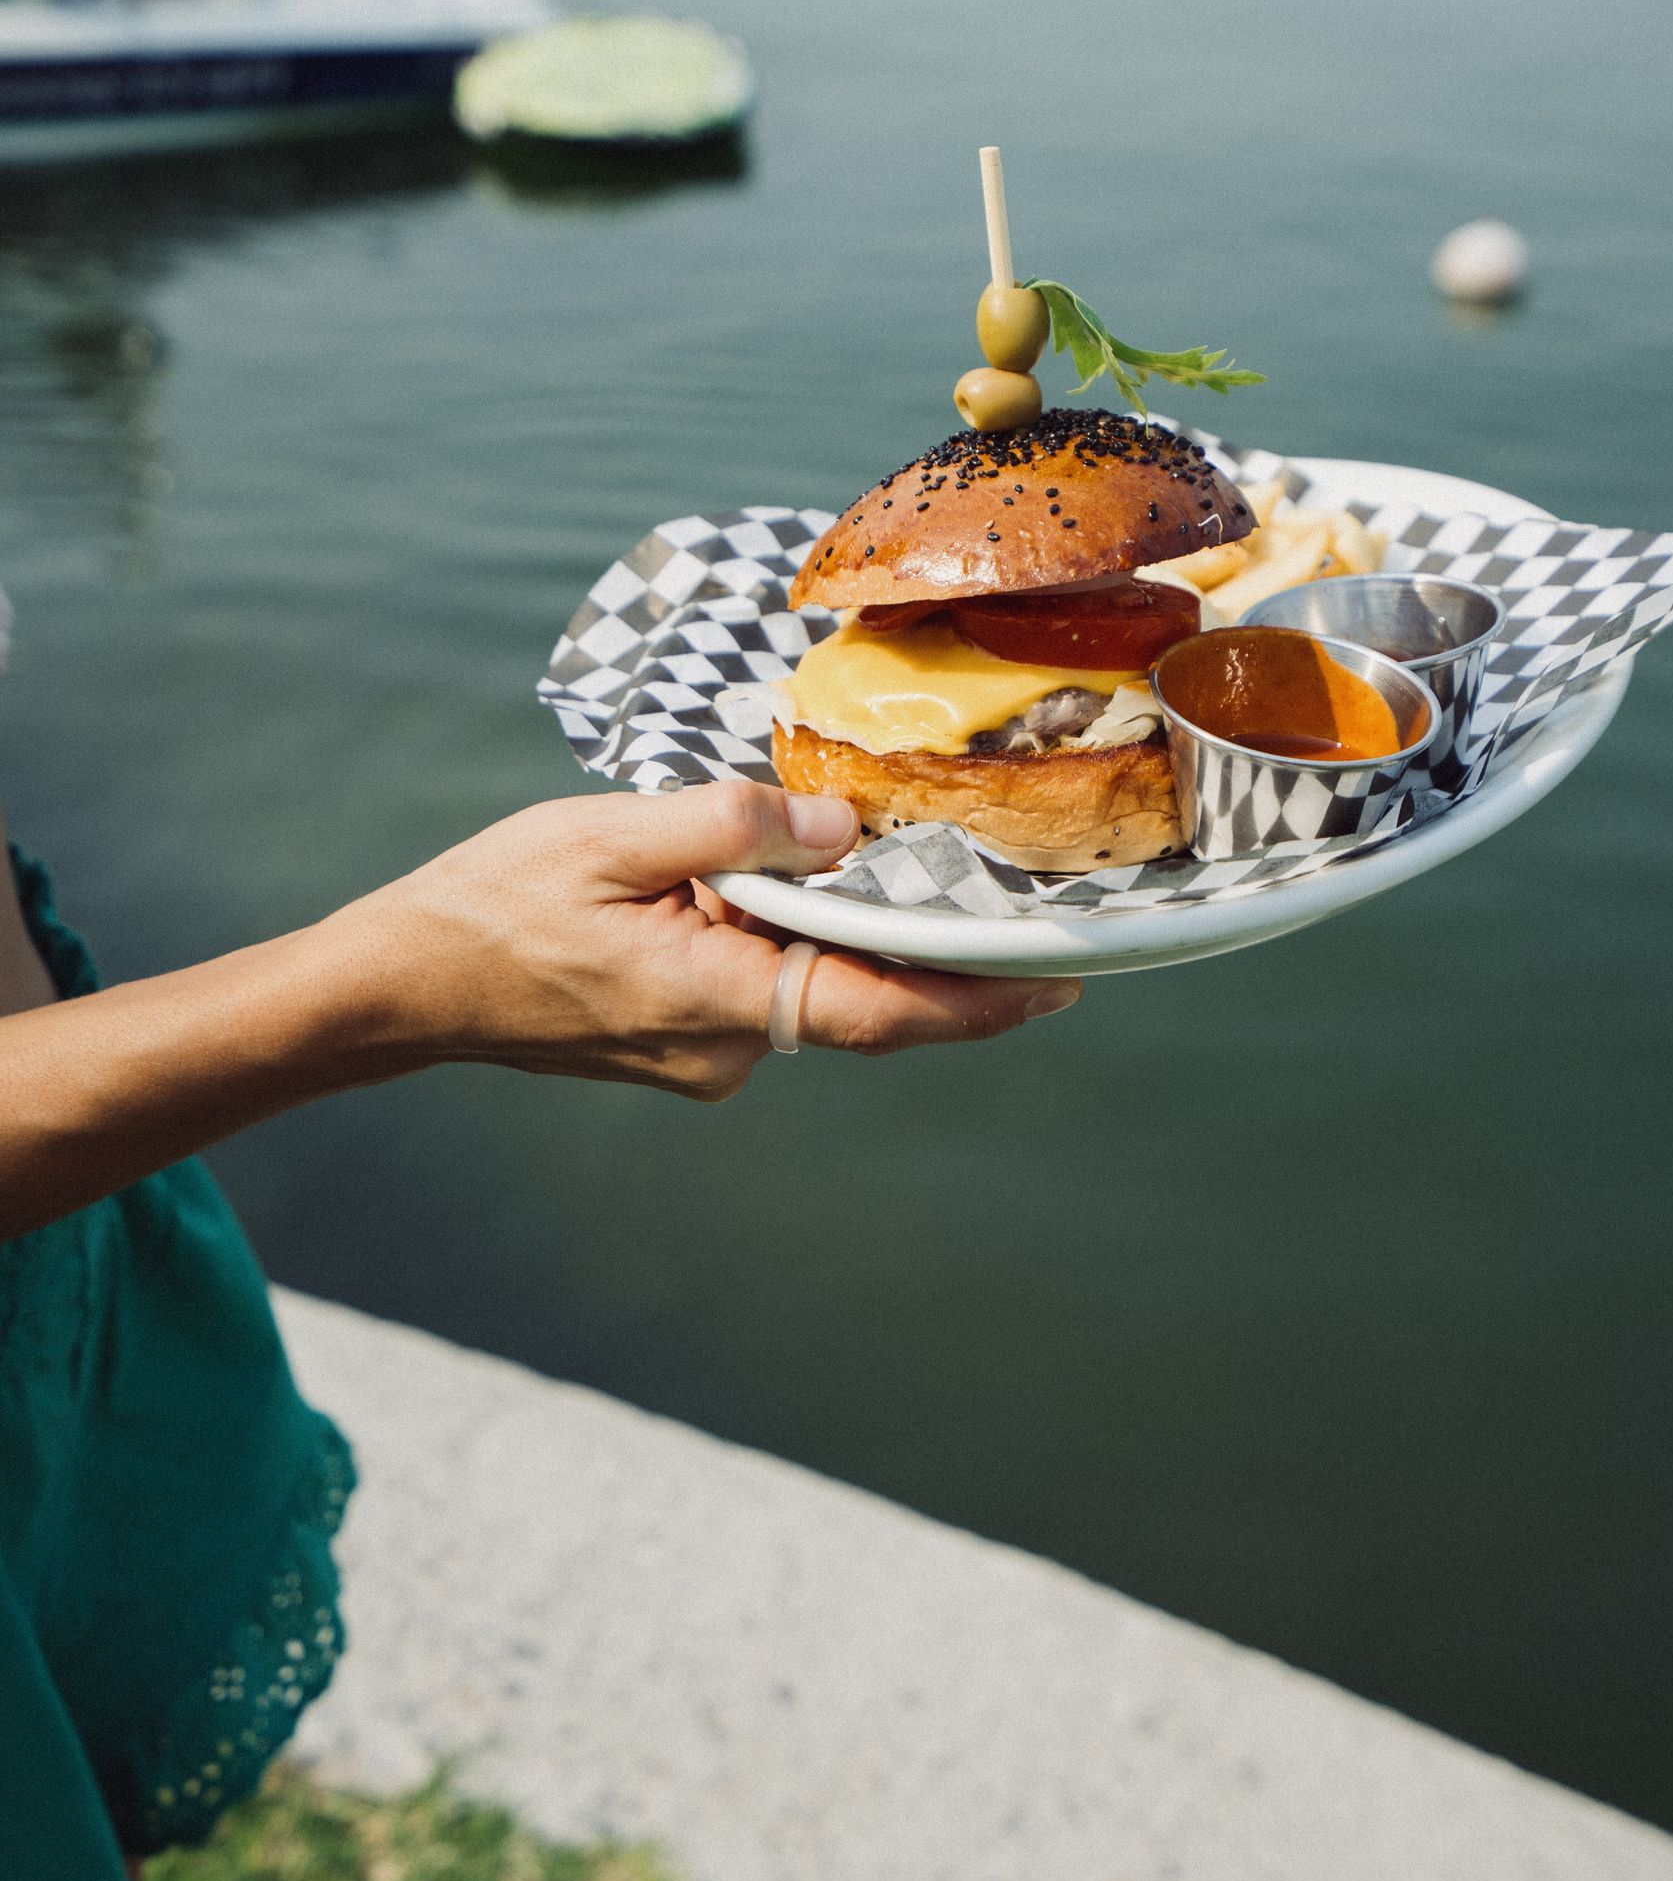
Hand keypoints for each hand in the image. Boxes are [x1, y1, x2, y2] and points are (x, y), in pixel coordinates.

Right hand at [342, 783, 1079, 1102]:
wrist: (399, 985)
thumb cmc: (493, 908)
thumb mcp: (614, 836)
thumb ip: (738, 828)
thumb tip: (846, 829)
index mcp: (721, 1004)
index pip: (883, 1011)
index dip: (982, 998)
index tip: (1065, 981)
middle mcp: (728, 1049)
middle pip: (858, 987)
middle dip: (922, 935)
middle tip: (1005, 876)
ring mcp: (705, 1052)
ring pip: (805, 976)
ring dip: (833, 918)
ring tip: (865, 839)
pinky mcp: (683, 1036)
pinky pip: (761, 978)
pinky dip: (782, 927)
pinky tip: (768, 867)